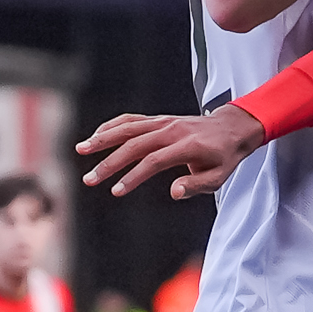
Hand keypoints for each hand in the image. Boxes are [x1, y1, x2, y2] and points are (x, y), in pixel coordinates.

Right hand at [80, 105, 267, 198]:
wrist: (231, 128)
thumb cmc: (224, 157)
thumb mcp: (218, 177)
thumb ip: (196, 185)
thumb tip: (174, 192)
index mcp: (187, 146)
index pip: (154, 161)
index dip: (133, 176)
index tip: (116, 191)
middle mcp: (172, 130)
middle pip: (134, 145)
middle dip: (109, 163)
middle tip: (90, 179)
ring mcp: (163, 122)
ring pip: (128, 128)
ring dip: (102, 138)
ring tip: (80, 150)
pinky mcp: (158, 119)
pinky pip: (131, 120)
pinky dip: (112, 126)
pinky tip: (96, 137)